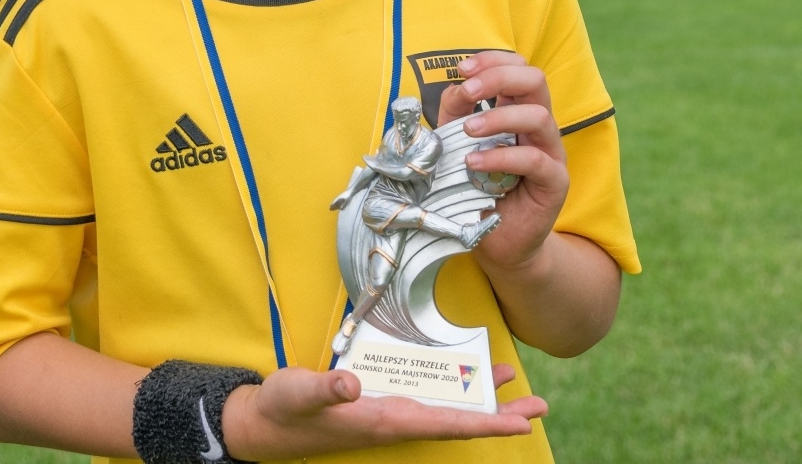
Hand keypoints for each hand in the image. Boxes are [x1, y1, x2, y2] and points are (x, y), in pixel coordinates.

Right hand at [220, 363, 544, 459]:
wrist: (262, 424)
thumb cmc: (283, 409)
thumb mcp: (300, 393)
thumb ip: (326, 388)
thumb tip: (353, 384)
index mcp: (383, 420)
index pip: (445, 424)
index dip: (484, 423)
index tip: (520, 424)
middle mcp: (393, 420)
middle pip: (457, 420)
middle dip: (499, 415)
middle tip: (539, 407)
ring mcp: (388, 413)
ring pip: (446, 408)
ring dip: (481, 400)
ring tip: (515, 388)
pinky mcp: (378, 404)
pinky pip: (427, 397)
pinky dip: (452, 388)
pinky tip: (463, 376)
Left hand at [437, 51, 569, 277]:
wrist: (496, 242)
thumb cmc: (477, 189)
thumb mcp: (459, 144)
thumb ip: (456, 114)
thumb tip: (454, 87)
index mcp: (518, 110)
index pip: (518, 68)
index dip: (493, 60)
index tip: (462, 69)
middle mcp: (538, 126)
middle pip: (535, 80)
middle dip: (499, 77)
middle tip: (468, 91)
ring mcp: (551, 153)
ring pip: (539, 116)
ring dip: (498, 117)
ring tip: (468, 131)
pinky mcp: (555, 182)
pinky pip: (536, 160)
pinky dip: (502, 157)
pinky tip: (474, 163)